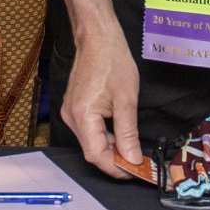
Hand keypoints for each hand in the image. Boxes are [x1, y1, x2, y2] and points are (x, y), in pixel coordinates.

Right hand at [62, 20, 141, 177]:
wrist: (98, 37)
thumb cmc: (112, 61)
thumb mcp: (127, 99)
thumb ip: (128, 133)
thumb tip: (133, 158)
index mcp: (82, 115)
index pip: (97, 155)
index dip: (116, 168)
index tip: (136, 172)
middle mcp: (71, 117)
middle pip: (92, 151)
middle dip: (115, 161)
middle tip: (139, 165)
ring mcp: (71, 112)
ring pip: (91, 142)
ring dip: (111, 150)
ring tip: (133, 152)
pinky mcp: (75, 108)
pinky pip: (89, 131)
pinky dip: (105, 138)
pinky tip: (121, 137)